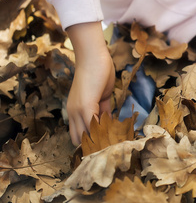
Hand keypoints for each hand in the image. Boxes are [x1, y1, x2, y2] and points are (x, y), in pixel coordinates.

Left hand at [66, 22, 115, 144]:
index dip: (91, 142)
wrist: (92, 56)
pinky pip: (94, 126)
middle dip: (94, 145)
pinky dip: (104, 131)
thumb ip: (103, 108)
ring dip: (99, 140)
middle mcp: (73, 113)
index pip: (79, 135)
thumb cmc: (97, 71)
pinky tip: (115, 132)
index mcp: (75, 111)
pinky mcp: (86, 107)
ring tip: (113, 142)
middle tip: (110, 146)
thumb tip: (109, 120)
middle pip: (80, 140)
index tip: (105, 145)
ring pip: (86, 136)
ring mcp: (78, 111)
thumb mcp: (101, 94)